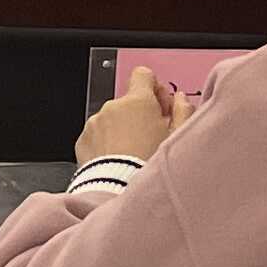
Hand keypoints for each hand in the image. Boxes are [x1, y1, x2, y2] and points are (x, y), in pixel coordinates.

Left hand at [76, 68, 194, 167]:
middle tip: (151, 137)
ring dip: (122, 130)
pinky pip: (98, 135)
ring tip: (133, 154)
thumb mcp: (177, 137)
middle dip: (140, 115)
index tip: (160, 106)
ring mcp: (95, 123)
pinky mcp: (83, 140)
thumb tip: (181, 100)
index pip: (143, 75)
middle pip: (129, 102)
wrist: (119, 190)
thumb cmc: (149, 166)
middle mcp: (113, 107)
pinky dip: (106, 144)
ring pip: (112, 120)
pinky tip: (118, 160)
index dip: (154, 89)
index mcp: (138, 101)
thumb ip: (183, 111)